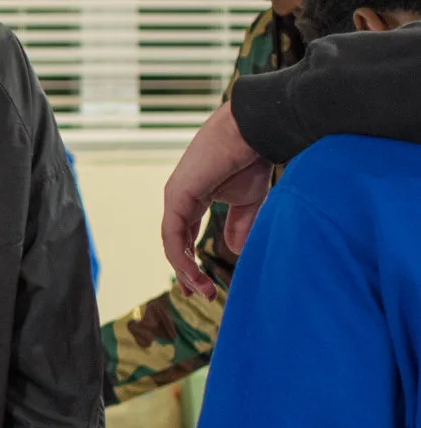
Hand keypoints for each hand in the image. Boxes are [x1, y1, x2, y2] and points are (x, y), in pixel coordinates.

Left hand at [162, 101, 272, 294]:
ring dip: (185, 271)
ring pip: (172, 244)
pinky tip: (192, 273)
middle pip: (175, 244)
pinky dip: (180, 257)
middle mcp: (178, 199)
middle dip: (187, 273)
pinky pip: (173, 235)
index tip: (205, 286)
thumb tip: (234, 252)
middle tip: (201, 294)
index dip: (191, 263)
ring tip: (202, 290)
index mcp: (191, 199)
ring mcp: (175, 197)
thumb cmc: (251, 159)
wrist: (254, 132)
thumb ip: (239, 226)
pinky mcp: (177, 196)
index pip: (183, 237)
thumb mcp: (247, 201)